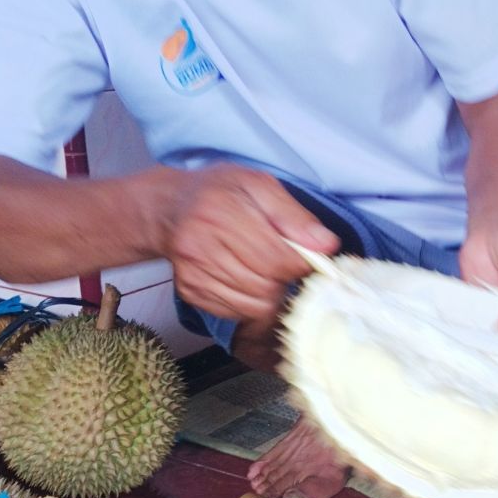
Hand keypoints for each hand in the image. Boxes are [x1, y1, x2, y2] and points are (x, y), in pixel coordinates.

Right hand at [156, 165, 338, 338]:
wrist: (170, 207)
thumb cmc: (219, 192)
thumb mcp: (260, 185)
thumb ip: (294, 216)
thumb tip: (327, 245)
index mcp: (221, 214)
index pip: (276, 258)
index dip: (300, 264)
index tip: (306, 258)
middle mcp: (202, 247)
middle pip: (265, 286)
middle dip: (285, 279)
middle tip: (284, 263)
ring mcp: (194, 273)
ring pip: (254, 306)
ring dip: (270, 294)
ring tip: (266, 270)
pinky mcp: (191, 292)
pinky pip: (237, 312)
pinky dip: (251, 302)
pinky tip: (248, 279)